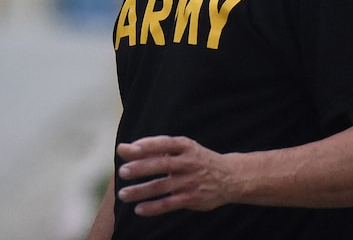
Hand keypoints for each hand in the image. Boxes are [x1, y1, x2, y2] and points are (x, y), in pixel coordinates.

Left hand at [116, 136, 236, 215]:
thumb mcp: (182, 148)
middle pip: (162, 164)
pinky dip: (154, 207)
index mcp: (185, 146)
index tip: (127, 149)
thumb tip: (125, 149)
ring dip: (142, 191)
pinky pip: (170, 204)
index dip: (145, 146)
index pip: (163, 143)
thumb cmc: (196, 160)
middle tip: (122, 172)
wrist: (230, 177)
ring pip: (163, 186)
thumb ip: (155, 149)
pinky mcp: (193, 198)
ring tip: (124, 194)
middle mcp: (189, 162)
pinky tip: (139, 209)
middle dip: (141, 168)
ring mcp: (191, 181)